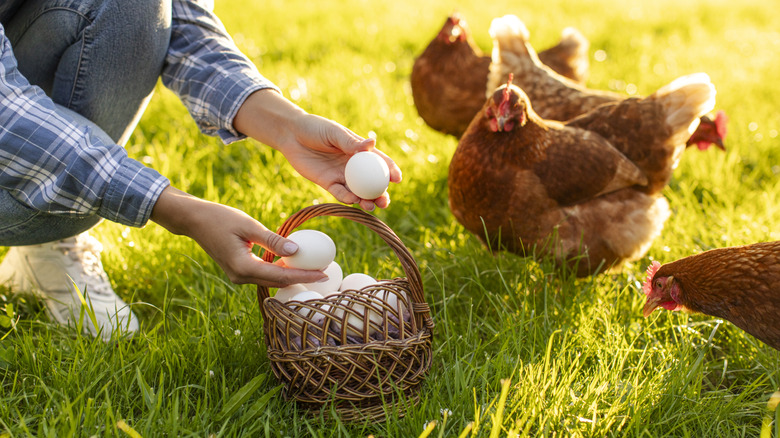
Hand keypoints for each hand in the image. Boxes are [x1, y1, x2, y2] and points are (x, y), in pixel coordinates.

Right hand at [150, 186, 327, 286]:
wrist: (193, 220)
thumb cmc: (220, 218)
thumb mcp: (249, 226)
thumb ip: (273, 240)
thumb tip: (297, 250)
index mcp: (243, 267)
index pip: (281, 276)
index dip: (305, 276)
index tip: (324, 274)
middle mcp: (240, 277)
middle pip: (278, 283)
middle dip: (302, 279)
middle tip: (325, 274)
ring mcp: (238, 276)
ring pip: (271, 280)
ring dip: (291, 276)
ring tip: (314, 271)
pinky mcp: (238, 271)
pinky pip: (263, 274)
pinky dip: (279, 272)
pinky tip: (293, 265)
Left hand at [233, 89, 401, 209]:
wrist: (291, 135)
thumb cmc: (315, 128)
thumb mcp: (334, 133)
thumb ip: (351, 142)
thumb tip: (372, 143)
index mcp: (360, 151)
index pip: (380, 162)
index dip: (390, 171)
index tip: (397, 179)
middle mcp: (354, 166)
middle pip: (372, 183)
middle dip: (381, 193)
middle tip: (384, 201)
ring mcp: (342, 176)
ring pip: (359, 192)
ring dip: (366, 201)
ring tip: (371, 206)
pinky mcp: (328, 183)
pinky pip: (340, 194)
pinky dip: (347, 198)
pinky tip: (352, 200)